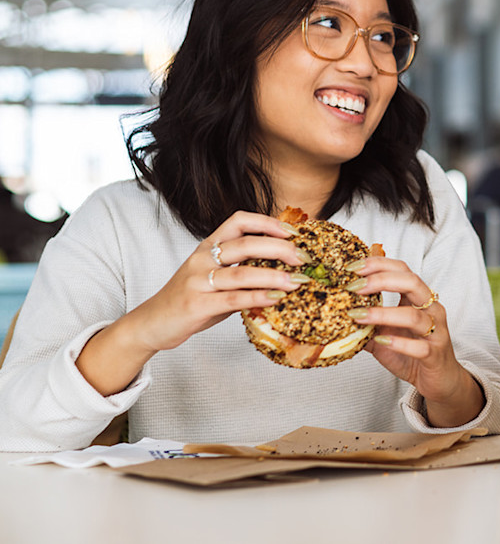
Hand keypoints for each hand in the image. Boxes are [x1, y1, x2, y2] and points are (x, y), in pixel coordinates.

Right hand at [77, 212, 308, 395]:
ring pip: (243, 272)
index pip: (239, 220)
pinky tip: (277, 299)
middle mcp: (202, 258)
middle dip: (280, 248)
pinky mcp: (196, 304)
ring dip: (274, 276)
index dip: (267, 222)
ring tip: (297, 281)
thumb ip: (242, 268)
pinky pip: (234, 298)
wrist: (151, 323)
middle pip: (246, 243)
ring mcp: (198, 280)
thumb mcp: (214, 276)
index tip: (293, 232)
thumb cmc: (190, 298)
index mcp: (208, 246)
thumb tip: (285, 266)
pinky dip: (259, 297)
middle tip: (303, 258)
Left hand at [350, 257, 483, 427]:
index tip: (353, 267)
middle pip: (412, 282)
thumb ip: (367, 325)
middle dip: (381, 280)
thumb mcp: (386, 335)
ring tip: (358, 316)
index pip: (402, 270)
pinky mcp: (435, 354)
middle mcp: (431, 309)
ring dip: (383, 314)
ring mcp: (436, 331)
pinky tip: (381, 342)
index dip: (379, 264)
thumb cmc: (414, 354)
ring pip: (414, 315)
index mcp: (418, 299)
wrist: (439, 380)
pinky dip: (399, 343)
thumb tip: (336, 317)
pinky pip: (419, 347)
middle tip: (355, 286)